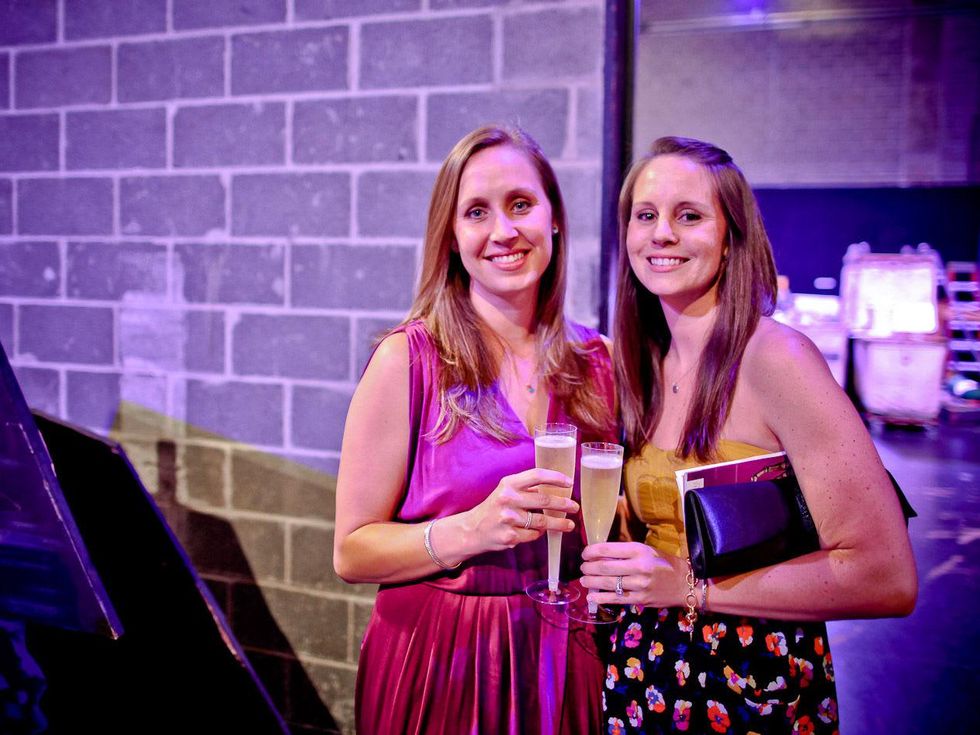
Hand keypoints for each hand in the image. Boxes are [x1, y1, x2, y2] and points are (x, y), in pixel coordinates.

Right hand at [460, 468, 578, 552]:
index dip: (556, 477)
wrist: (472, 530)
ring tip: (569, 525)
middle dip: (564, 505)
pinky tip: (538, 532)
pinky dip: (538, 534)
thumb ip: (526, 488)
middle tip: (575, 507)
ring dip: (559, 524)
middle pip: (544, 501)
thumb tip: (555, 488)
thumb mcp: (506, 491)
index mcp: (508, 484)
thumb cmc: (494, 508)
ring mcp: (508, 519)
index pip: (537, 475)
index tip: (570, 482)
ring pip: (542, 522)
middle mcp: (508, 499)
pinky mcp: (510, 536)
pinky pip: (533, 535)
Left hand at [579, 542, 686, 607]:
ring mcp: (640, 585)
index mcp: (640, 550)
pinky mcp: (641, 600)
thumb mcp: (647, 550)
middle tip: (582, 567)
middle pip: (605, 567)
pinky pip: (616, 599)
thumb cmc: (664, 563)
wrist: (685, 584)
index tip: (584, 553)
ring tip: (584, 580)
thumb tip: (600, 554)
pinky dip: (601, 598)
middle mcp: (639, 566)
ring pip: (608, 583)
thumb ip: (626, 552)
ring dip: (591, 582)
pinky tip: (592, 597)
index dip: (592, 551)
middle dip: (589, 567)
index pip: (609, 549)